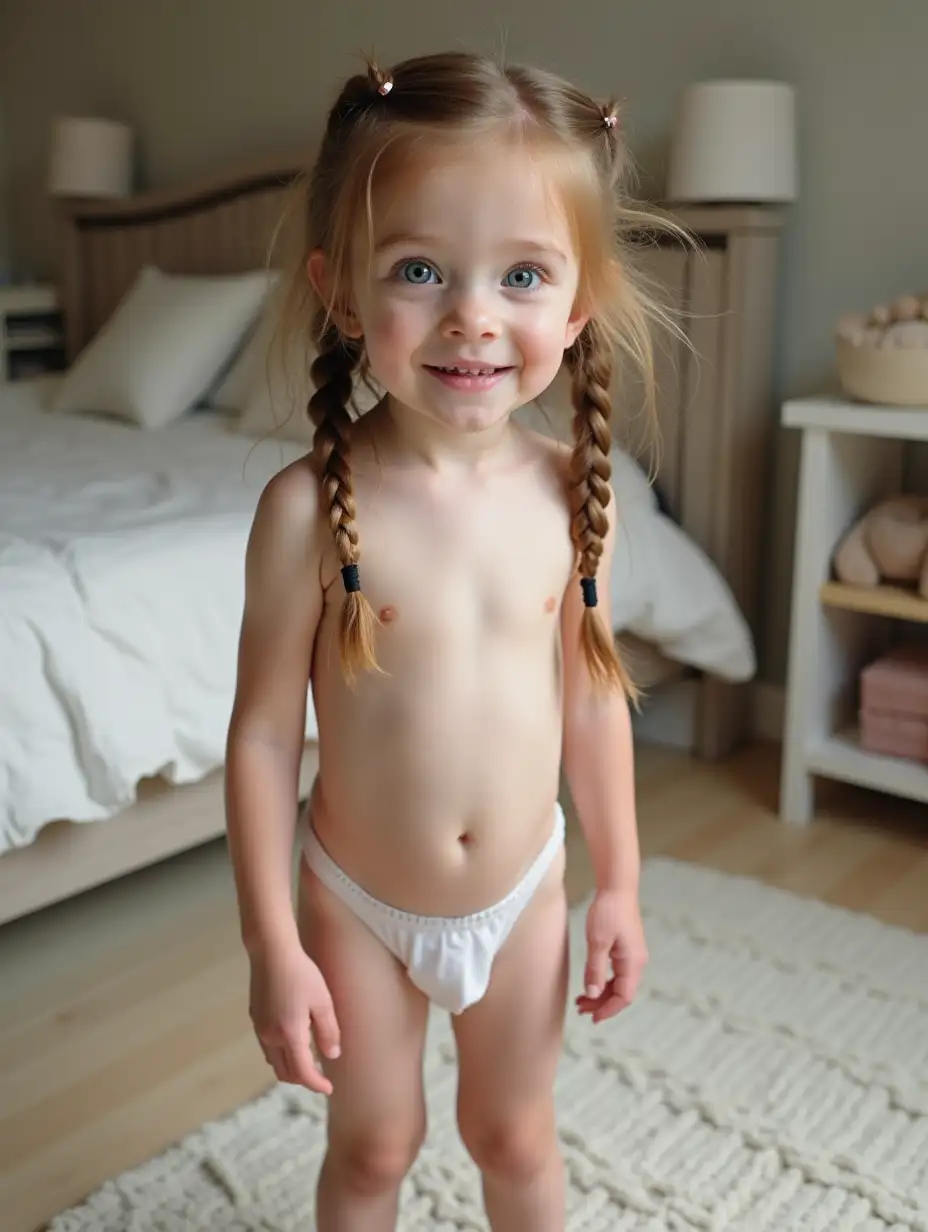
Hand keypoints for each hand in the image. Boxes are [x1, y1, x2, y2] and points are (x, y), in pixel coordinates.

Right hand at [249, 942, 340, 1095]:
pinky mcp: (255, 1018)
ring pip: (274, 1061)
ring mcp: (259, 1028)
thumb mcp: (323, 1001)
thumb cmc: (302, 973)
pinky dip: (280, 1053)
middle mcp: (270, 1037)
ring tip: (308, 1057)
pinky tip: (292, 1039)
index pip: (303, 1072)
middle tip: (320, 1075)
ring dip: (290, 1066)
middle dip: (303, 1078)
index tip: (328, 1088)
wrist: (271, 952)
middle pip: (285, 1072)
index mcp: (289, 1035)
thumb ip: (328, 1031)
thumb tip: (332, 1056)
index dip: (316, 1084)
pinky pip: (267, 1046)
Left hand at [576, 888, 647, 1023]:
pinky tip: (590, 982)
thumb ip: (595, 970)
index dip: (608, 1010)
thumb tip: (591, 994)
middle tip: (580, 1009)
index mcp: (633, 962)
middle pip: (621, 992)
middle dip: (601, 1003)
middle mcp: (636, 962)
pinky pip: (617, 972)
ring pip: (618, 983)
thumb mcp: (597, 942)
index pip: (624, 997)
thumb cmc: (608, 911)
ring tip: (581, 999)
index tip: (592, 1018)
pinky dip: (604, 980)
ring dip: (601, 993)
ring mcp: (632, 955)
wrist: (617, 887)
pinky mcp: (626, 948)